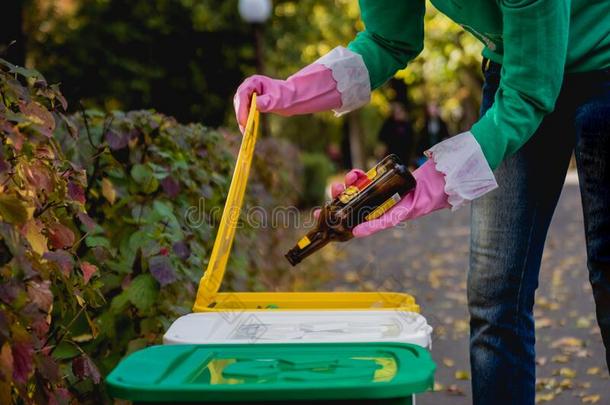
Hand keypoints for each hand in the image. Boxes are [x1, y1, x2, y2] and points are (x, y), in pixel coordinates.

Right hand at [233, 64, 340, 131]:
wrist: (290, 98)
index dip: (241, 107)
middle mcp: (248, 87)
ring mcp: (247, 95)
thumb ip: (267, 101)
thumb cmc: (285, 95)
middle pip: (238, 101)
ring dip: (241, 119)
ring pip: (240, 107)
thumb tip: (256, 105)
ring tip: (246, 132)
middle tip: (244, 129)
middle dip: (240, 115)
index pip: (242, 94)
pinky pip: (244, 112)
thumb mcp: (277, 99)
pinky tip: (247, 130)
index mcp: (253, 82)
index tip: (243, 120)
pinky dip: (245, 121)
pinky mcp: (249, 103)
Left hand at [326, 160, 449, 237]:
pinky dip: (358, 175)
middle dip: (338, 196)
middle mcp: (371, 205)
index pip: (348, 219)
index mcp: (373, 218)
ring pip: (353, 188)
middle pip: (348, 202)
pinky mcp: (379, 179)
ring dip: (347, 183)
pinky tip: (357, 173)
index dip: (332, 217)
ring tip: (348, 178)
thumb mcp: (395, 217)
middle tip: (333, 191)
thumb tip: (356, 232)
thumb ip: (377, 225)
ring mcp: (374, 192)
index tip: (317, 215)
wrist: (432, 184)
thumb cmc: (417, 204)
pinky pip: (363, 177)